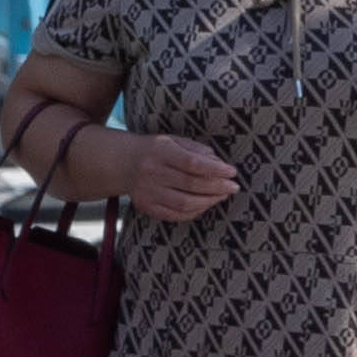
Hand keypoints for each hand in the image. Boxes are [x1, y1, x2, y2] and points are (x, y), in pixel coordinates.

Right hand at [120, 131, 240, 223]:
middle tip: (233, 187)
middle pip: (192, 185)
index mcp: (160, 152)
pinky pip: (176, 215)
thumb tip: (219, 163)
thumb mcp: (173, 141)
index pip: (193, 163)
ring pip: (185, 203)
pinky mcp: (146, 207)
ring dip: (209, 202)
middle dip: (218, 187)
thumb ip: (196, 150)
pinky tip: (206, 205)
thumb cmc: (156, 150)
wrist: (123, 163)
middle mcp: (153, 173)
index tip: (232, 172)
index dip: (215, 169)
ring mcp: (148, 192)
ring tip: (222, 196)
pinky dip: (195, 212)